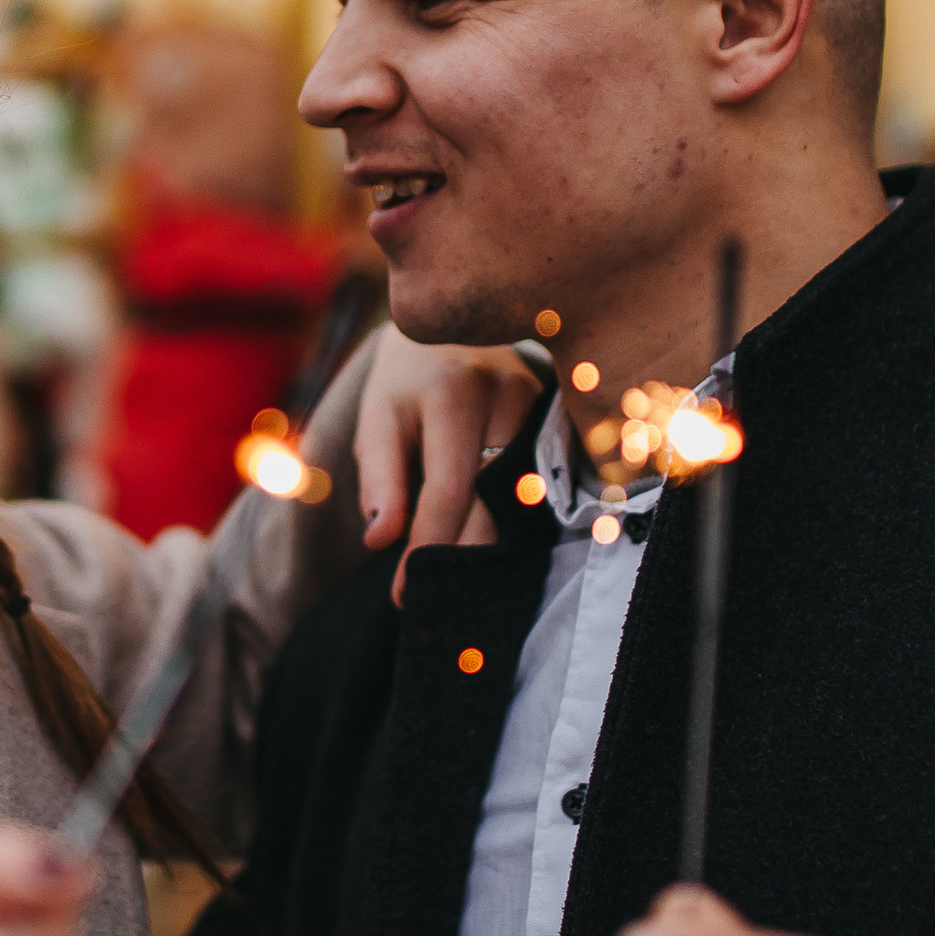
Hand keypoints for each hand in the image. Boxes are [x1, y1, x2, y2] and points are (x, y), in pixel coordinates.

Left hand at [354, 330, 533, 581]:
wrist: (454, 334)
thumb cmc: (407, 385)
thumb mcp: (377, 420)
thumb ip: (379, 477)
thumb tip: (381, 538)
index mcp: (455, 391)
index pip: (448, 491)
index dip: (426, 548)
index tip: (402, 594)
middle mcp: (508, 396)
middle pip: (493, 502)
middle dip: (459, 558)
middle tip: (427, 601)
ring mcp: (541, 410)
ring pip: (521, 502)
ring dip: (489, 550)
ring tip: (454, 587)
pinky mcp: (556, 424)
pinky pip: (537, 490)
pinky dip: (512, 527)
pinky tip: (488, 557)